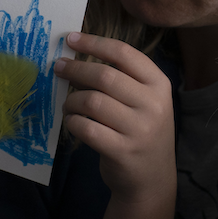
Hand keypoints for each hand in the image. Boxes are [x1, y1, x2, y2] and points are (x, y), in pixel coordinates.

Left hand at [55, 32, 175, 205]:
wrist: (152, 179)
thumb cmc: (141, 132)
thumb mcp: (145, 101)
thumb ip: (122, 79)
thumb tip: (77, 55)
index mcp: (159, 84)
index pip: (124, 53)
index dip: (94, 43)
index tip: (70, 39)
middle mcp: (153, 105)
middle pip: (104, 75)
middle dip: (75, 69)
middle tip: (58, 68)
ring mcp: (139, 129)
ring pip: (92, 101)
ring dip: (72, 100)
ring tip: (68, 104)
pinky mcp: (122, 151)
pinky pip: (86, 128)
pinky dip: (73, 122)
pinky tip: (73, 121)